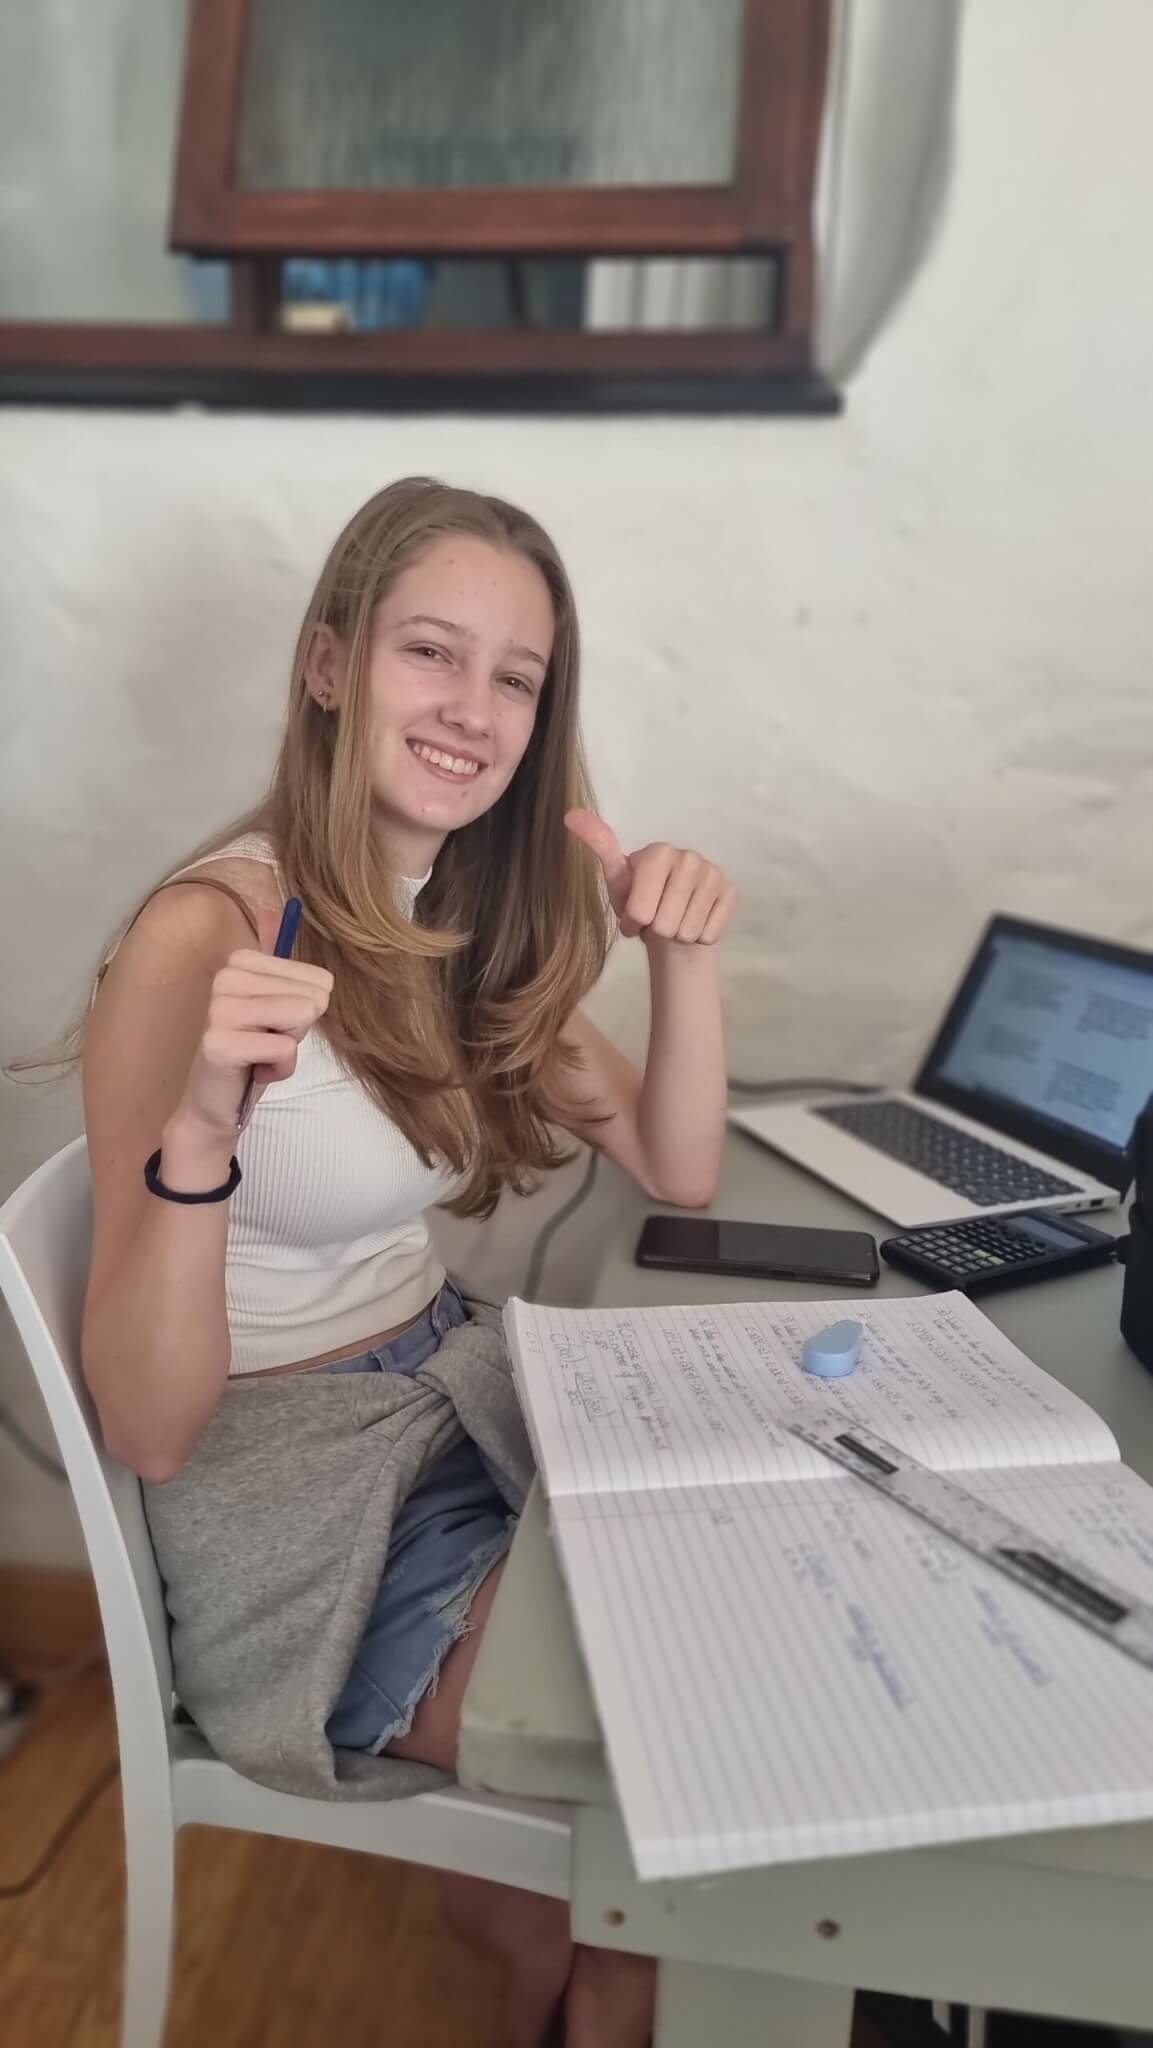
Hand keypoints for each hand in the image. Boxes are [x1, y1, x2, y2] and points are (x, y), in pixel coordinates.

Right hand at [171, 905, 333, 1142]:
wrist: (215, 1103)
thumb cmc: (252, 1052)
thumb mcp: (274, 1004)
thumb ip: (280, 962)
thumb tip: (275, 907)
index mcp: (242, 962)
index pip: (320, 980)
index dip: (305, 1010)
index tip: (274, 1024)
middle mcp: (227, 977)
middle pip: (313, 999)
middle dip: (297, 1030)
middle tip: (265, 1042)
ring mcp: (219, 1009)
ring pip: (300, 1018)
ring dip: (289, 1049)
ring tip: (259, 1054)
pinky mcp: (219, 1043)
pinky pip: (285, 1049)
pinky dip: (279, 1069)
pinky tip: (253, 1070)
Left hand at [565, 810, 736, 946]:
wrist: (676, 924)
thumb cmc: (642, 904)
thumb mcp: (617, 880)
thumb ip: (598, 847)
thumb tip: (570, 814)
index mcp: (658, 852)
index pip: (641, 909)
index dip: (634, 922)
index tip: (634, 917)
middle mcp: (689, 857)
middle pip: (664, 922)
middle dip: (655, 931)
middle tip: (656, 921)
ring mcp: (713, 874)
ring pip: (687, 930)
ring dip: (676, 936)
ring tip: (673, 923)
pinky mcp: (730, 893)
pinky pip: (708, 933)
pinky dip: (697, 938)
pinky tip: (694, 925)